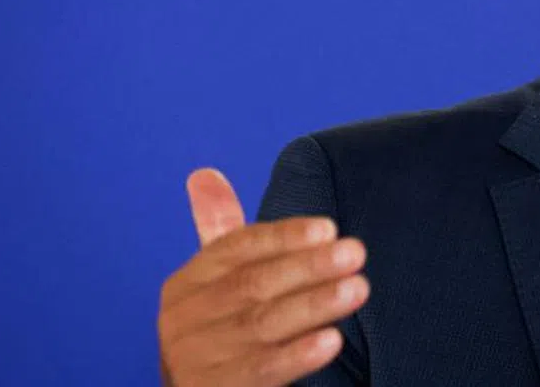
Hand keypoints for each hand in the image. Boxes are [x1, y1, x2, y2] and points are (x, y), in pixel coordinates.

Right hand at [158, 168, 368, 385]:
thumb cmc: (217, 334)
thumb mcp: (214, 283)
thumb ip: (217, 229)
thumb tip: (204, 174)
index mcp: (185, 284)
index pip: (235, 249)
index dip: (283, 236)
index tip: (328, 227)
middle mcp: (183, 321)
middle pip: (252, 284)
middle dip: (308, 266)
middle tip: (355, 252)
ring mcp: (195, 361)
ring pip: (263, 325)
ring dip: (314, 305)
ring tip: (357, 288)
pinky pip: (262, 372)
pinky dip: (298, 355)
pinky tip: (332, 340)